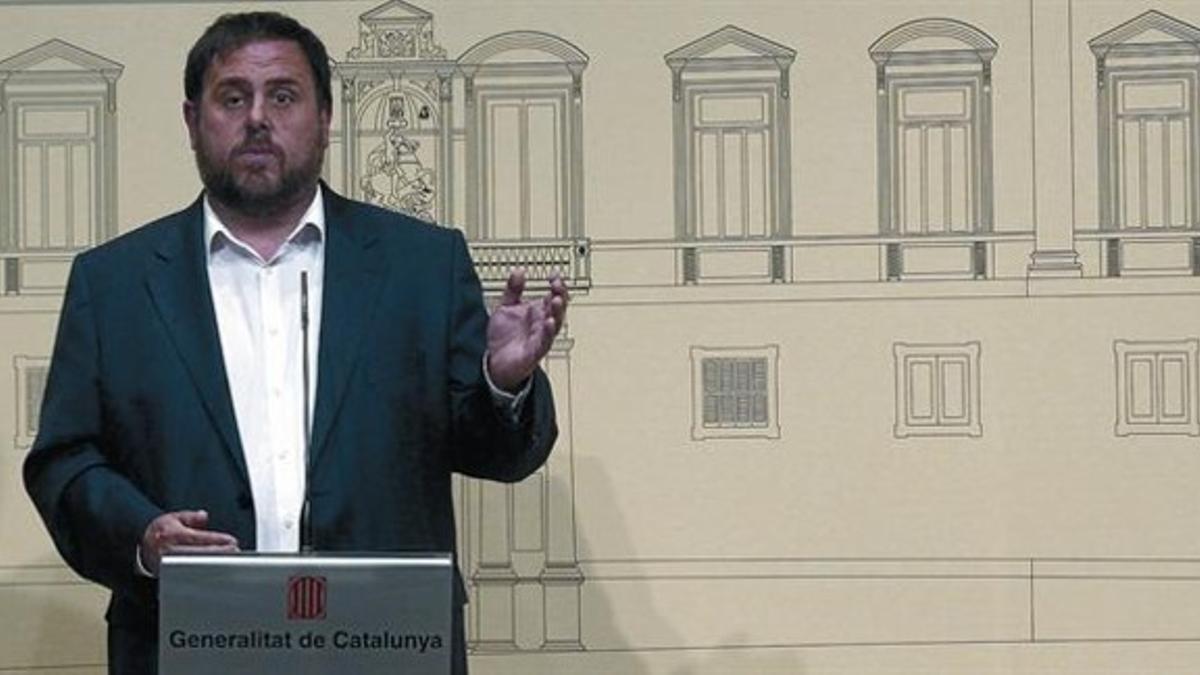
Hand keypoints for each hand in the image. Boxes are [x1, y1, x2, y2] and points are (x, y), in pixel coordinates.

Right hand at [140, 510, 238, 575]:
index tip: (231, 541)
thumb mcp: (175, 518)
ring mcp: (170, 565)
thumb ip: (191, 517)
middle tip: (234, 551)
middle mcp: (171, 551)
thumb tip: (204, 516)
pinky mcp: (170, 575)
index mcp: (173, 536)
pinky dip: (203, 574)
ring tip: (228, 561)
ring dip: (214, 564)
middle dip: (219, 553)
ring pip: (196, 567)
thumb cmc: (161, 531)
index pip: (199, 538)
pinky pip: (189, 575)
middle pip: (199, 554)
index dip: (217, 540)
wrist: (142, 544)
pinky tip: (216, 573)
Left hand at [487, 270, 568, 391]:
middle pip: (558, 307)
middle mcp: (542, 323)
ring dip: (557, 312)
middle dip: (560, 295)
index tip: (554, 274)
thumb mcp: (505, 307)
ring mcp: (540, 337)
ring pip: (556, 323)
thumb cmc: (504, 337)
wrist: (495, 362)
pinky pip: (545, 341)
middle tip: (558, 284)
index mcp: (538, 312)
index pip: (553, 295)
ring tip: (557, 300)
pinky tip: (550, 323)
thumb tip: (519, 272)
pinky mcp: (535, 351)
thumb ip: (513, 290)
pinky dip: (548, 332)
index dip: (556, 285)